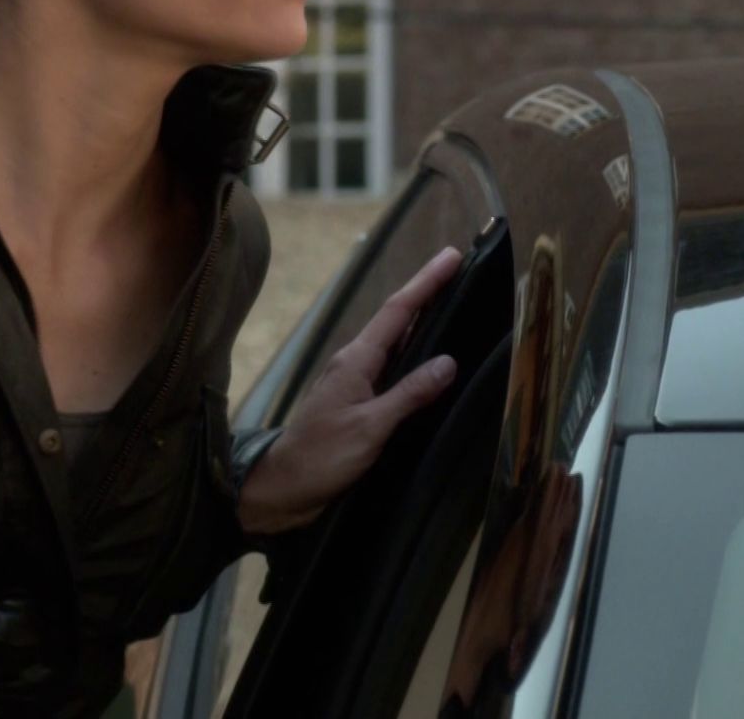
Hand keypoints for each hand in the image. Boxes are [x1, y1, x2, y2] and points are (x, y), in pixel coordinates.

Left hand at [237, 245, 464, 534]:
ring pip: (394, 342)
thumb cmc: (322, 456)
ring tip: (452, 304)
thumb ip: (409, 394)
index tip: (452, 256)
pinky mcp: (359, 404)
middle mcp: (356, 364)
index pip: (398, 311)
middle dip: (426, 292)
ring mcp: (356, 383)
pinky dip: (413, 354)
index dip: (426, 282)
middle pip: (396, 319)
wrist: (285, 488)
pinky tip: (428, 359)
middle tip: (458, 270)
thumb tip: (448, 361)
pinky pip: (392, 367)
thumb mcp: (370, 426)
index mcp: (357, 360)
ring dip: (420, 321)